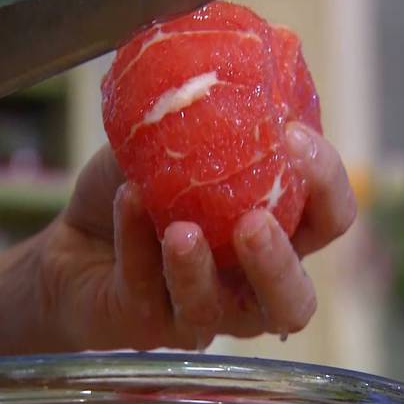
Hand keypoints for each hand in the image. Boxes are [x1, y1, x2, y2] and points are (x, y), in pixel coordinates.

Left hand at [32, 123, 355, 350]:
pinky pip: (147, 291)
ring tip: (180, 228)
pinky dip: (137, 243)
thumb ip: (208, 127)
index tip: (292, 135)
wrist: (75, 238)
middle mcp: (246, 285)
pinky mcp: (146, 324)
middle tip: (253, 223)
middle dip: (278, 264)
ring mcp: (199, 312)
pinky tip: (127, 201)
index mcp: (274, 236)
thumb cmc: (140, 193)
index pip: (327, 221)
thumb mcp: (174, 147)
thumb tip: (233, 78)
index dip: (325, 184)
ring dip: (199, 267)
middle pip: (293, 303)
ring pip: (217, 312)